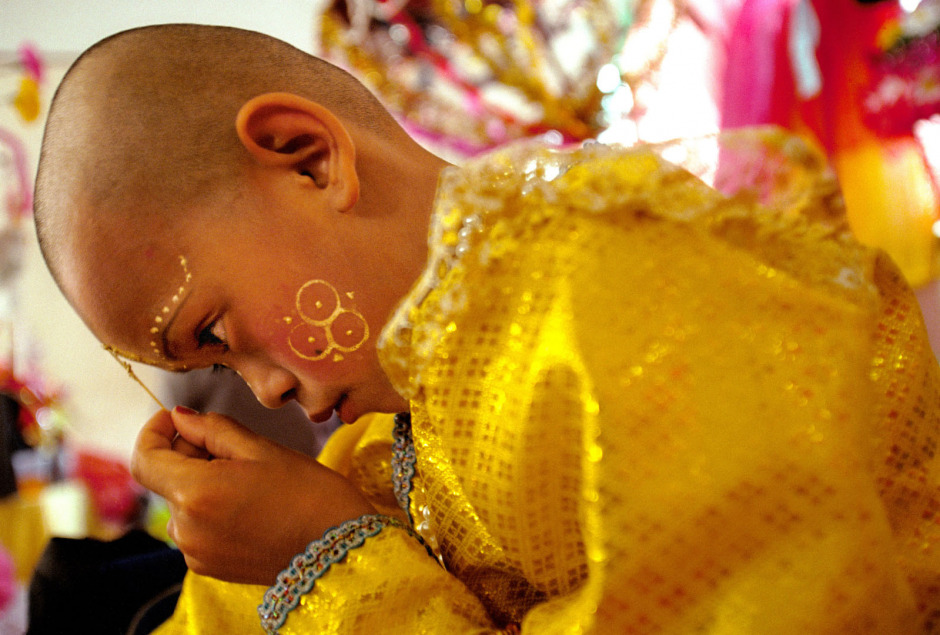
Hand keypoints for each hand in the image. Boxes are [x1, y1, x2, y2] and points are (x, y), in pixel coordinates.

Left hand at [131, 407, 375, 584]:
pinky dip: (212, 508)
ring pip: (184, 503)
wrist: (339, 548)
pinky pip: (197, 528)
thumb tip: (180, 417)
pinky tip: (250, 504)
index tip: (175, 419)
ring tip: (250, 477)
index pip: (145, 459)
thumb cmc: (308, 493)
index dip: (154, 432)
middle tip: (236, 444)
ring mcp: (195, 552)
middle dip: (190, 455)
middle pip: (168, 479)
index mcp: (196, 493)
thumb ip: (213, 430)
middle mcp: (186, 528)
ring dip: (203, 482)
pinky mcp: (208, 567)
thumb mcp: (261, 449)